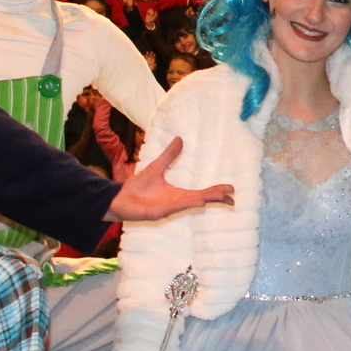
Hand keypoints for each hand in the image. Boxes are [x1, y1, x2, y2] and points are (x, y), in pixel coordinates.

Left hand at [108, 136, 236, 221]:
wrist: (119, 198)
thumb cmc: (137, 187)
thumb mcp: (156, 167)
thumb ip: (169, 155)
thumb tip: (180, 139)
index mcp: (178, 194)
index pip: (202, 193)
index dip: (215, 191)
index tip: (230, 188)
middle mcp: (176, 202)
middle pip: (201, 199)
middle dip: (216, 197)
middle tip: (231, 196)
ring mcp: (168, 207)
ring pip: (191, 203)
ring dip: (205, 199)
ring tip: (220, 196)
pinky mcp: (159, 211)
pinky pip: (176, 207)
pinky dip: (188, 203)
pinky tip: (199, 200)